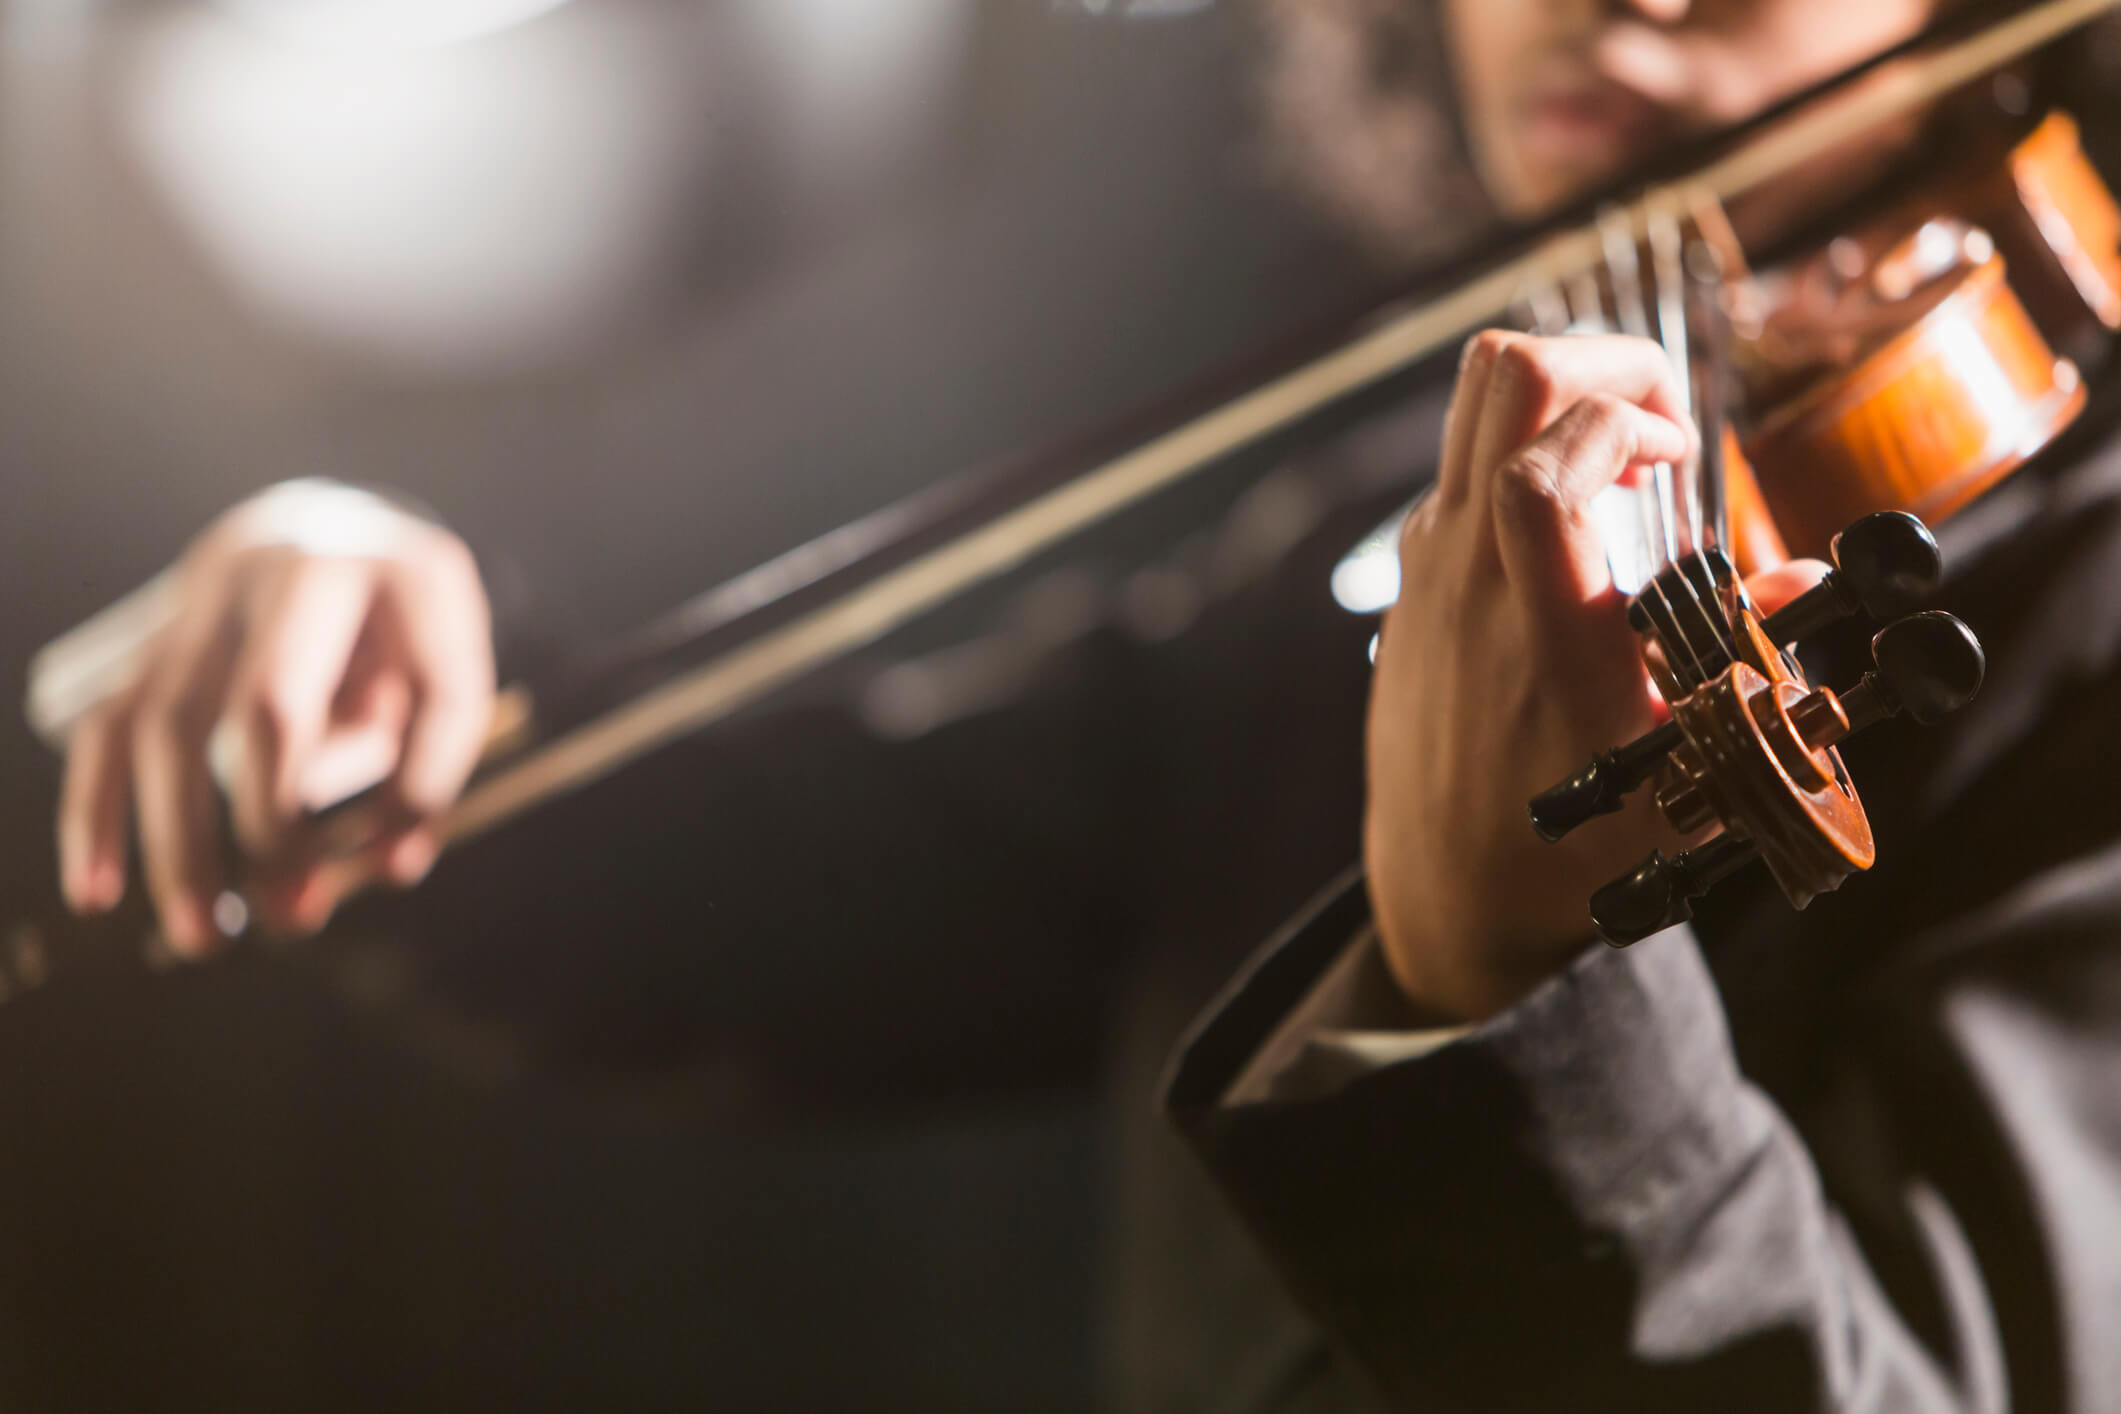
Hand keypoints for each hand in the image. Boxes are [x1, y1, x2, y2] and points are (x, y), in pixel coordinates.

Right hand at [56, 486, 494, 955]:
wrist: (332, 523)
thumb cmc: (405, 620)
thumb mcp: (445, 667)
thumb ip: (431, 761)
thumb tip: (392, 868)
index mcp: (393, 568)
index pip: (424, 685)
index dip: (404, 785)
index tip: (388, 866)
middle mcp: (284, 568)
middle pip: (259, 707)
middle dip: (269, 825)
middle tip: (289, 921)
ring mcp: (204, 595)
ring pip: (162, 721)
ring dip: (175, 841)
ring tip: (201, 938)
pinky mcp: (152, 632)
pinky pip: (106, 722)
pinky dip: (96, 810)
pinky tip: (97, 888)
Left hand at [1364, 332, 1822, 1020]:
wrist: (1445, 894)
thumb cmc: (1566, 847)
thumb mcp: (1680, 774)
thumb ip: (1743, 664)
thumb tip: (1810, 571)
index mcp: (1541, 628)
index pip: (1543, 468)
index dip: (1623, 419)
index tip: (1681, 457)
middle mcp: (1468, 577)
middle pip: (1505, 379)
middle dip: (1605, 359)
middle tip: (1666, 423)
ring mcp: (1428, 567)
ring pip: (1473, 400)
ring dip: (1562, 388)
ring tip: (1628, 452)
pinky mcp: (1411, 576)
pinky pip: (1460, 459)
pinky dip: (1523, 444)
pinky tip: (1577, 514)